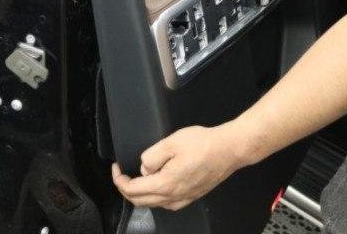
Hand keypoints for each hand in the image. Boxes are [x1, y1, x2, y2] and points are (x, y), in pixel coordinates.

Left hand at [111, 125, 243, 210]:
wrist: (230, 149)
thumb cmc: (204, 144)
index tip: (116, 168)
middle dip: (126, 189)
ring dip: (141, 194)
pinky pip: (167, 203)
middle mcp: (174, 196)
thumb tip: (144, 168)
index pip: (132, 189)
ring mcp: (184, 198)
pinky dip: (156, 197)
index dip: (119, 180)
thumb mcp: (171, 142)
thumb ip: (151, 157)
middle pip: (140, 201)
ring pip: (154, 204)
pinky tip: (158, 185)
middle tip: (121, 175)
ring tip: (137, 178)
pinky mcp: (193, 196)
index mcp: (165, 184)